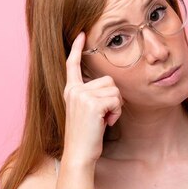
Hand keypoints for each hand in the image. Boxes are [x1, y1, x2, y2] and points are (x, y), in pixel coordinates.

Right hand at [62, 32, 123, 165]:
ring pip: (114, 90)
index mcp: (70, 90)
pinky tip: (106, 123)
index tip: (81, 34)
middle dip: (113, 99)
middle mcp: (74, 90)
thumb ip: (93, 97)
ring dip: (116, 106)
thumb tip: (111, 88)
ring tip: (104, 120)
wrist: (79, 154)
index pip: (73, 65)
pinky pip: (116, 100)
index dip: (77, 49)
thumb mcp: (87, 112)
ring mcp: (81, 95)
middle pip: (108, 80)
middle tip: (104, 116)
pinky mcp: (91, 103)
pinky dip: (116, 113)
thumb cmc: (87, 136)